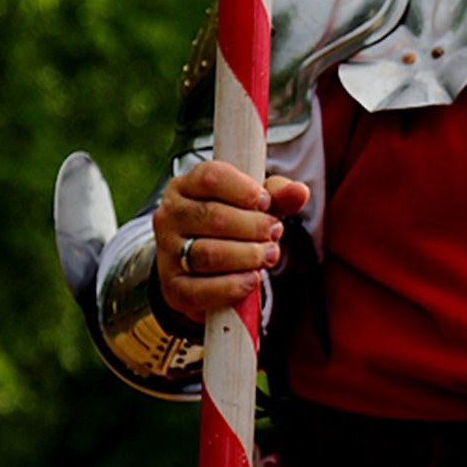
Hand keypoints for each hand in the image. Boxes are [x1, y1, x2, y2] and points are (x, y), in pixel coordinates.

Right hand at [152, 161, 310, 324]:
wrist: (204, 269)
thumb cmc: (234, 224)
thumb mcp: (254, 203)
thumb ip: (278, 194)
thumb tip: (299, 191)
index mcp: (186, 186)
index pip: (211, 177)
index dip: (245, 190)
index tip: (266, 203)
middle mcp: (169, 216)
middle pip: (214, 216)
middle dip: (254, 227)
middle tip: (274, 233)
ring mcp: (166, 253)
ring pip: (208, 253)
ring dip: (248, 256)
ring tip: (268, 255)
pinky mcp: (172, 288)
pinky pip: (201, 290)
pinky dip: (232, 286)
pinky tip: (251, 279)